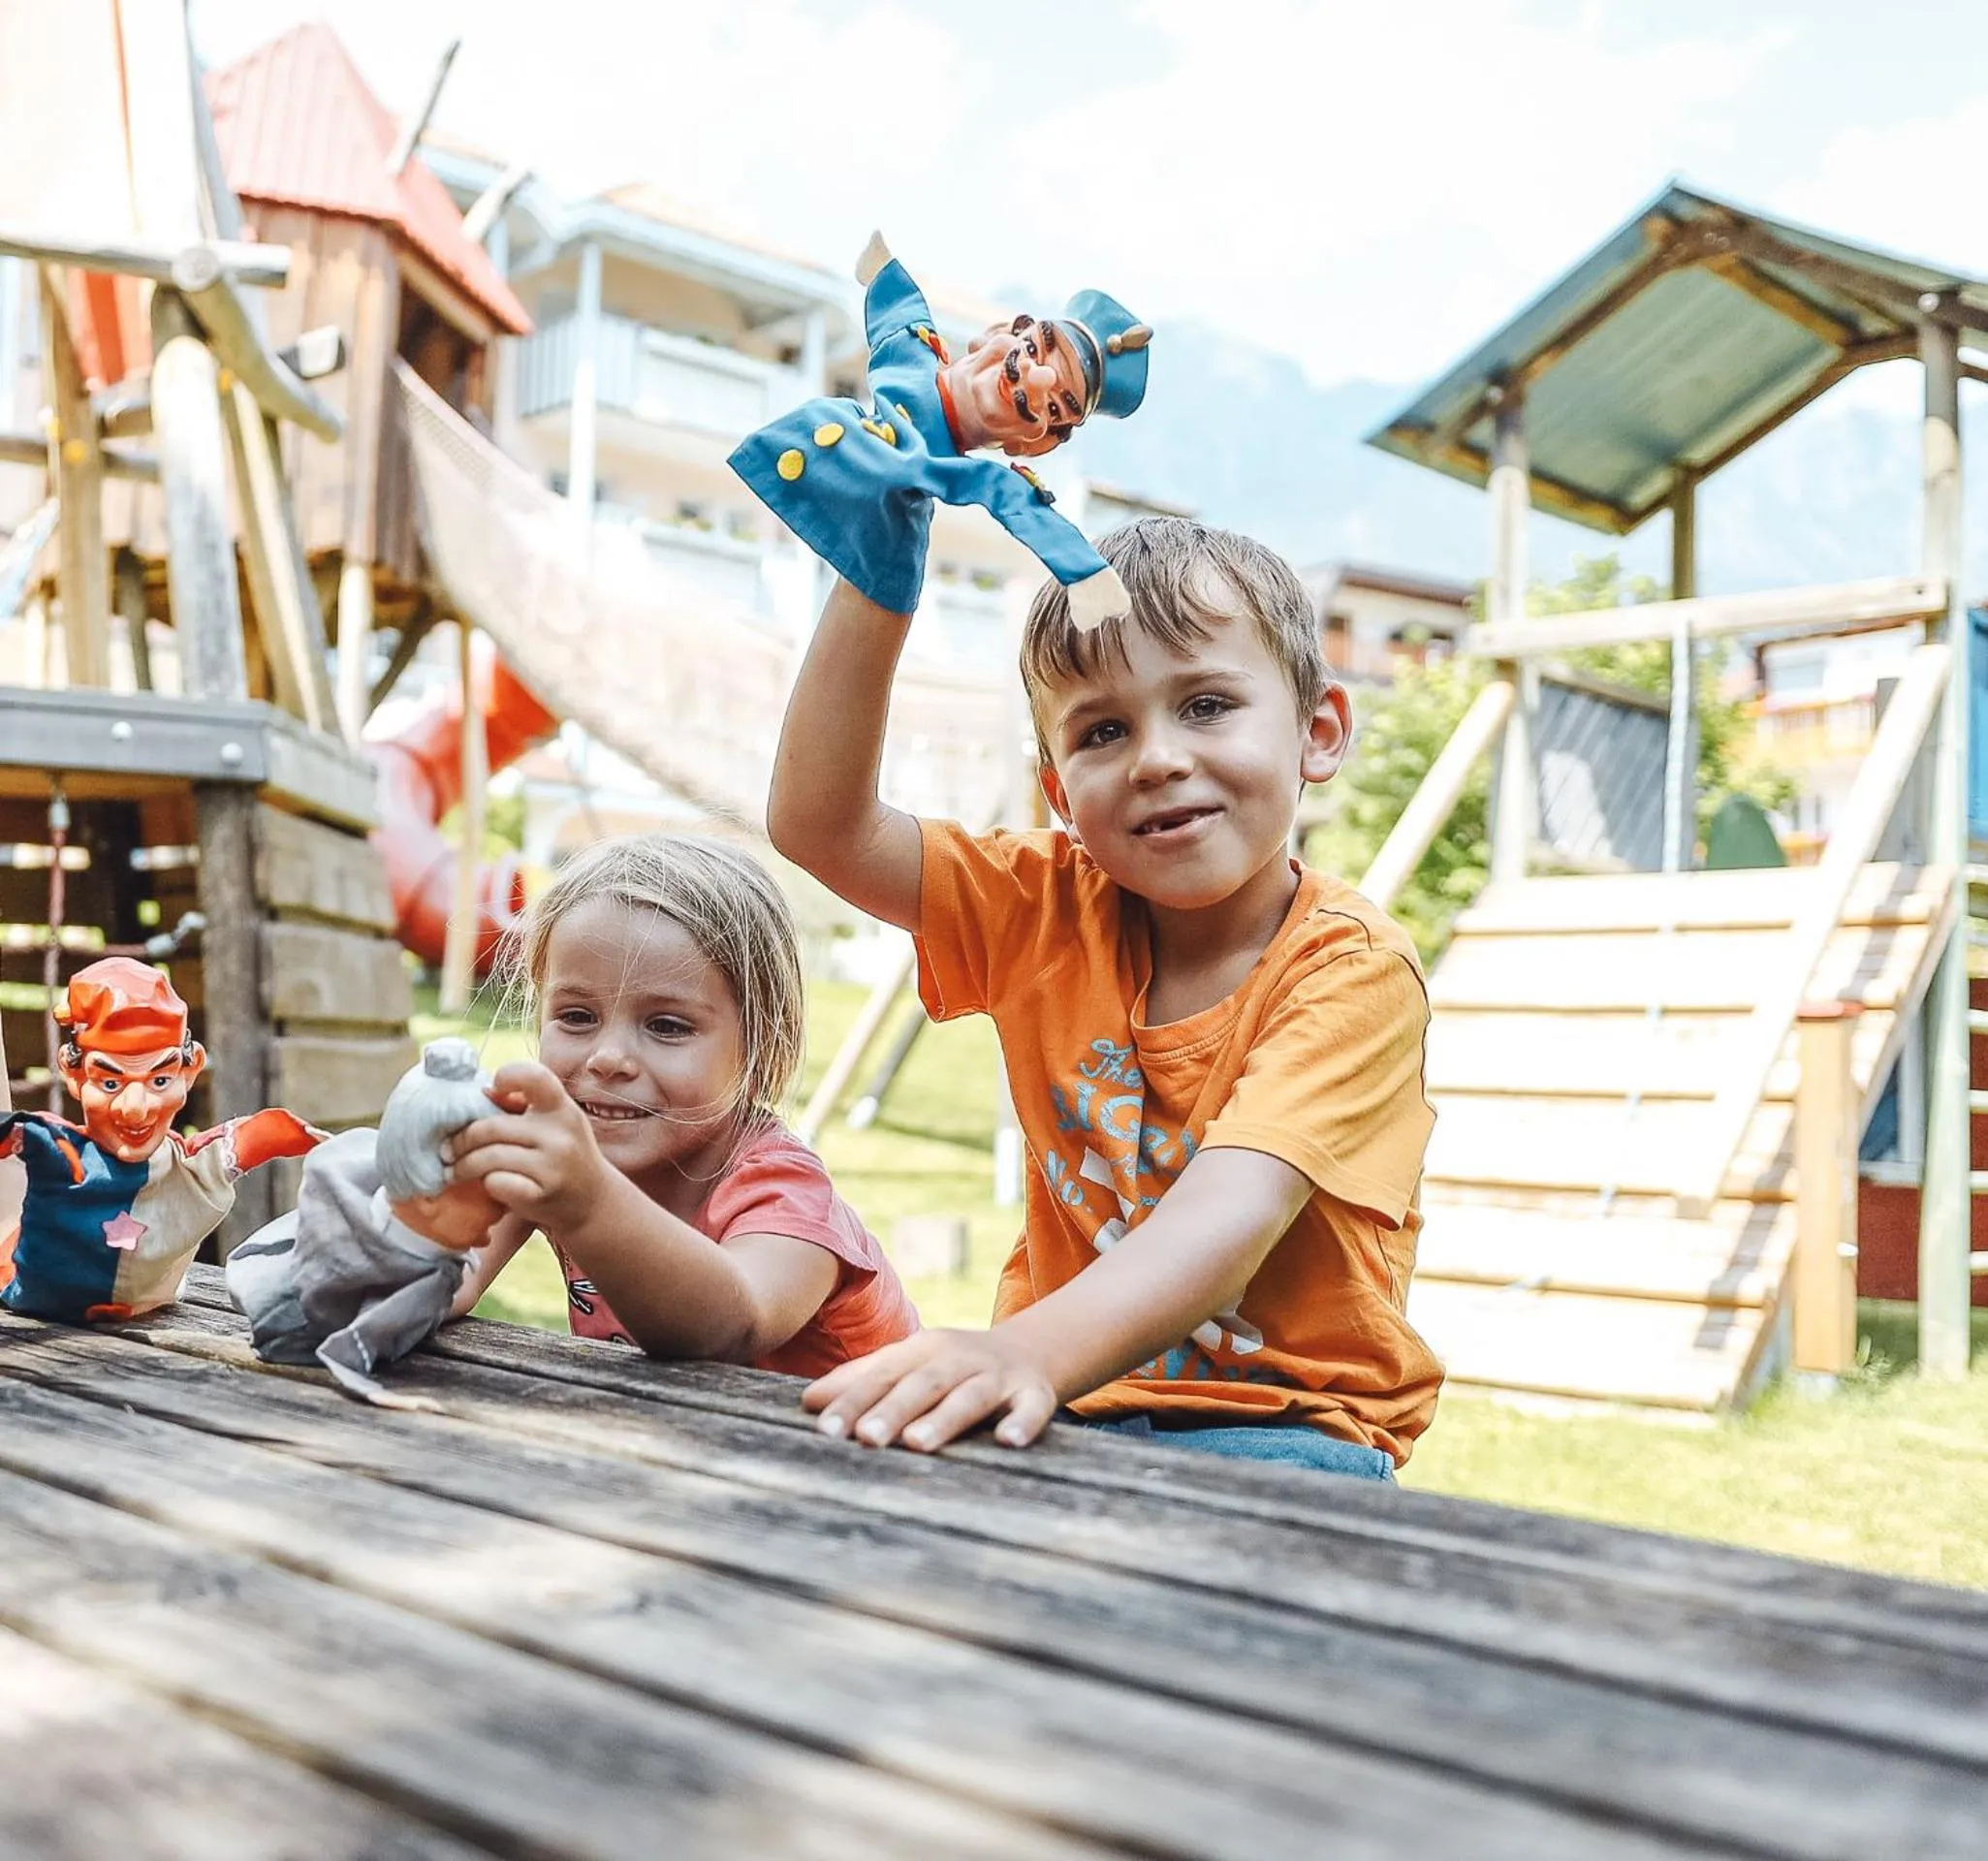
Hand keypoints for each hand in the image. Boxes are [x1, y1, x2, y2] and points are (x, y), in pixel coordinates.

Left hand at [448, 1062, 610, 1235]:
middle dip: (461, 1139)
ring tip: (455, 1169)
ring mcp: (552, 1166)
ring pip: (489, 1157)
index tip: (493, 1091)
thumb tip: (482, 1090)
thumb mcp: (555, 1123)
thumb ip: (523, 1104)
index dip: (507, 1076)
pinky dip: (486, 1183)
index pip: (534, 1076)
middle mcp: (560, 1134)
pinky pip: (496, 1183)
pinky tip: (487, 1184)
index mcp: (562, 1108)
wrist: (593, 1202)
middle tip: (448, 1149)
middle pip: (492, 1127)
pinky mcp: (540, 1194)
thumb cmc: (563, 1155)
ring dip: (463, 1165)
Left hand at [803, 1327, 1059, 1452]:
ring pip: (970, 1396)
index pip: (882, 1376)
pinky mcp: (1035, 1394)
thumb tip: (808, 1402)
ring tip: (918, 1443)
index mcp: (922, 1351)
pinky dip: (1022, 1423)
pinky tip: (1009, 1441)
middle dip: (892, 1410)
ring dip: (945, 1418)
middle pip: (921, 1385)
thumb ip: (862, 1380)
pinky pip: (1032, 1408)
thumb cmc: (952, 1366)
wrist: (1030, 1348)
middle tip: (865, 1438)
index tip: (824, 1429)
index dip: (853, 1401)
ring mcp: (997, 1376)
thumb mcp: (910, 1364)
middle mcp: (958, 1360)